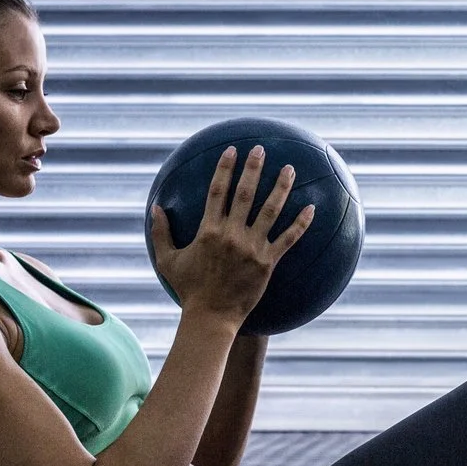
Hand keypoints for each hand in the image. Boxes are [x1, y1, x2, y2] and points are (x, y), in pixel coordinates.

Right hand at [149, 146, 315, 325]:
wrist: (211, 316)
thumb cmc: (189, 289)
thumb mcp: (167, 260)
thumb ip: (160, 233)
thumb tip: (154, 208)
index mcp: (208, 230)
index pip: (217, 191)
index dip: (225, 168)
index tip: (231, 150)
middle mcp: (231, 235)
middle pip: (245, 194)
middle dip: (254, 168)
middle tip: (261, 149)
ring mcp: (252, 248)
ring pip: (271, 211)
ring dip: (281, 187)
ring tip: (290, 169)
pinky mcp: (268, 262)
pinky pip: (289, 239)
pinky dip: (301, 223)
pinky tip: (312, 207)